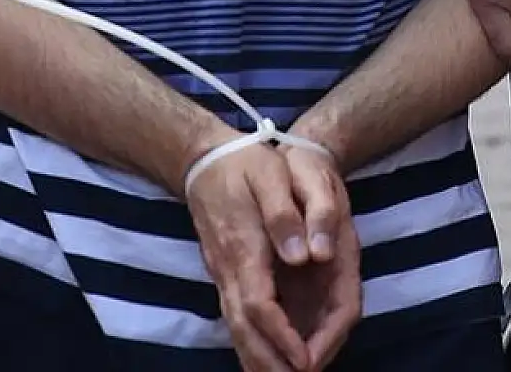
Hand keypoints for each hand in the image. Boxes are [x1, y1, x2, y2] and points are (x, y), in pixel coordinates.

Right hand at [186, 134, 353, 370]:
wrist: (205, 159)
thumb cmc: (247, 164)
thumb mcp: (271, 174)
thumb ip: (284, 215)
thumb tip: (301, 255)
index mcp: (244, 248)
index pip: (260, 306)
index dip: (282, 336)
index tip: (305, 359)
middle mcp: (229, 269)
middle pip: (244, 328)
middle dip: (269, 361)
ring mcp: (222, 273)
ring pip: (236, 327)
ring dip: (257, 358)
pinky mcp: (224, 272)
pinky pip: (235, 318)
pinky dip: (249, 344)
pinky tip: (262, 360)